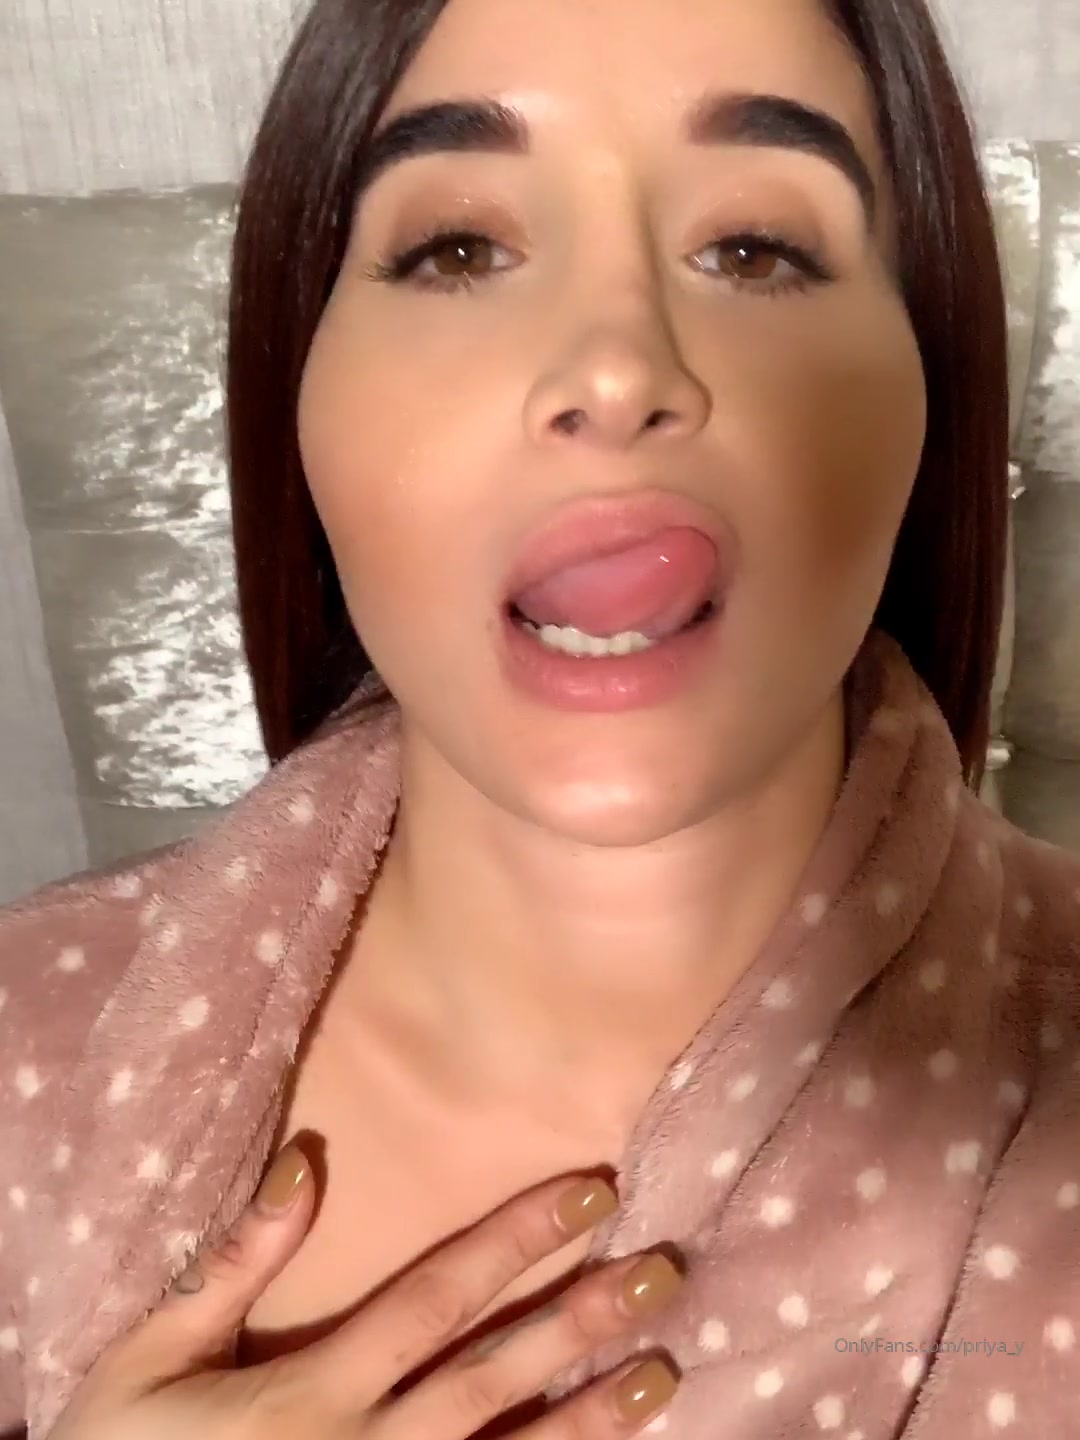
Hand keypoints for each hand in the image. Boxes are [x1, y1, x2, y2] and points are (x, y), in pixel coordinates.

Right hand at [51, 1142, 683, 1438]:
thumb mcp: (151, 1357)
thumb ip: (235, 1264)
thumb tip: (305, 1163)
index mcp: (317, 1389)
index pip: (440, 1295)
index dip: (521, 1239)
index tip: (590, 1190)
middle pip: (497, 1376)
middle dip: (583, 1320)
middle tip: (664, 1272)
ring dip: (594, 1419)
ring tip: (664, 1372)